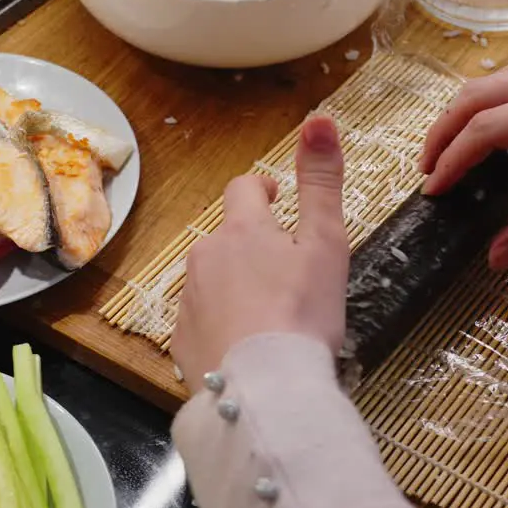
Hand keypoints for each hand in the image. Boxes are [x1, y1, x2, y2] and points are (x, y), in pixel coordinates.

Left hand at [171, 116, 349, 393]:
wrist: (263, 389)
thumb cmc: (302, 315)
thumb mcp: (326, 244)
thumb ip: (322, 181)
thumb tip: (319, 118)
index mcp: (242, 229)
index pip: (244, 189)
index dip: (262, 191)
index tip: (276, 198)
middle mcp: (205, 256)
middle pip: (227, 237)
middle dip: (251, 246)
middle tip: (285, 272)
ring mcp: (188, 299)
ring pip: (212, 278)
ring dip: (235, 285)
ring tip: (268, 314)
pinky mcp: (181, 340)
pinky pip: (201, 321)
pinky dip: (221, 325)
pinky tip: (246, 345)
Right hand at [418, 57, 507, 269]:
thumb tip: (494, 256)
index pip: (487, 128)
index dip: (452, 160)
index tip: (434, 192)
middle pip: (477, 94)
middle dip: (444, 132)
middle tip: (428, 171)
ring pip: (494, 79)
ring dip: (464, 112)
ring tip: (448, 151)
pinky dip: (490, 99)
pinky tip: (490, 127)